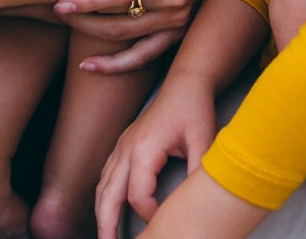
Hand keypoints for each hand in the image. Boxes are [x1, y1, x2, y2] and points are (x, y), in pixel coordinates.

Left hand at [56, 0, 218, 69]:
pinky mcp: (174, 34)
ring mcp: (176, 20)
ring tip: (64, 21)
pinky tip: (86, 68)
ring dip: (91, 33)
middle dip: (84, 13)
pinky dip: (114, 66)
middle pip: (121, 14)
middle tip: (54, 6)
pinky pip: (143, 57)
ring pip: (125, 36)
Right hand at [95, 73, 218, 238]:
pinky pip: (106, 175)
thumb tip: (197, 203)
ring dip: (101, 212)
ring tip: (106, 237)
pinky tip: (108, 210)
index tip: (165, 221)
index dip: (149, 214)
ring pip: (102, 186)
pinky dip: (103, 196)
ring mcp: (121, 145)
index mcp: (144, 147)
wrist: (185, 83)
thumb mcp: (203, 139)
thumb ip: (198, 170)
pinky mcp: (122, 145)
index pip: (137, 194)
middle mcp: (126, 148)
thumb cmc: (194, 109)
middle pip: (108, 195)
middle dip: (106, 224)